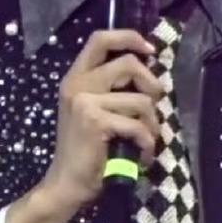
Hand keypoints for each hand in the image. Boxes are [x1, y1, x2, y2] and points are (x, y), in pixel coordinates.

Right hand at [44, 29, 163, 210]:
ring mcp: (84, 101)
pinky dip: (147, 144)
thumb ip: (111, 89)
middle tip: (153, 109)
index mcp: (75, 78)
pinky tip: (142, 156)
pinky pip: (138, 126)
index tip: (149, 51)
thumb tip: (149, 71)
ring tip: (147, 140)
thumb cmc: (86, 151)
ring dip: (153, 124)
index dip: (128, 38)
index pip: (100, 39)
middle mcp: (77, 84)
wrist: (67, 184)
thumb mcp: (93, 111)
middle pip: (129, 64)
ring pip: (141, 101)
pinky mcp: (96, 122)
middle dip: (152, 86)